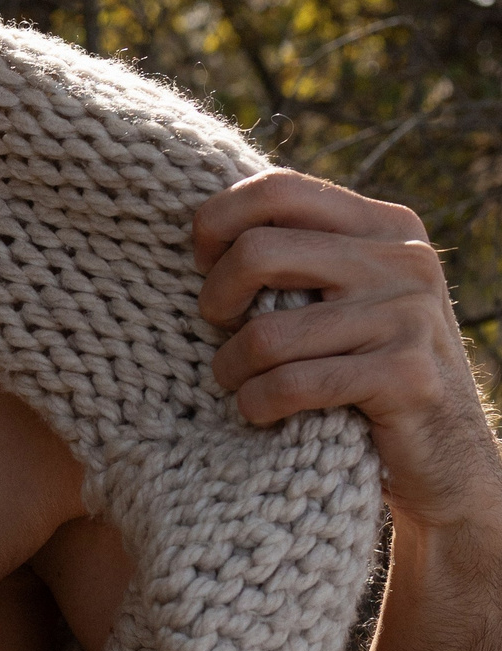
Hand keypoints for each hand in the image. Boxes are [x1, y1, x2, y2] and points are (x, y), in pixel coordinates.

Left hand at [193, 169, 501, 534]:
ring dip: (231, 368)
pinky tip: (259, 412)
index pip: (278, 189)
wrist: (448, 460)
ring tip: (237, 383)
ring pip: (266, 333)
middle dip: (214, 299)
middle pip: (258, 251)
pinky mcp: (406, 376)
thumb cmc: (368, 372)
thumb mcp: (346, 297)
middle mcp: (404, 258)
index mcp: (384, 225)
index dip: (217, 222)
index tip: (201, 266)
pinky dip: (258, 404)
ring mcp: (409, 316)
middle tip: (216, 331)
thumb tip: (202, 226)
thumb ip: (302, 255)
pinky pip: (292, 384)